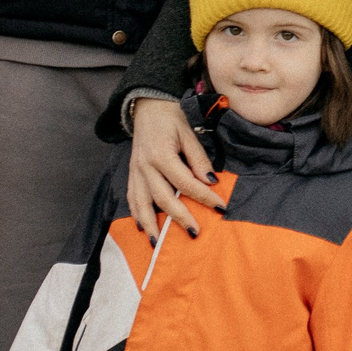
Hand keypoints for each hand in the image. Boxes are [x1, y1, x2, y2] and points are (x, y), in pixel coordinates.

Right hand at [127, 96, 225, 235]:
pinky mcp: (131, 174)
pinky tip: (143, 228)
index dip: (203, 196)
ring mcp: (135, 172)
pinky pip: (132, 198)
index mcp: (161, 155)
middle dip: (180, 217)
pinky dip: (136, 215)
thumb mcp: (188, 134)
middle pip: (163, 198)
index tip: (220, 207)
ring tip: (158, 243)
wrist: (146, 107)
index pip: (185, 182)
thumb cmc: (170, 119)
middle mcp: (145, 167)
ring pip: (142, 204)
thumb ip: (198, 158)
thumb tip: (211, 181)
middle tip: (195, 233)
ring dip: (151, 225)